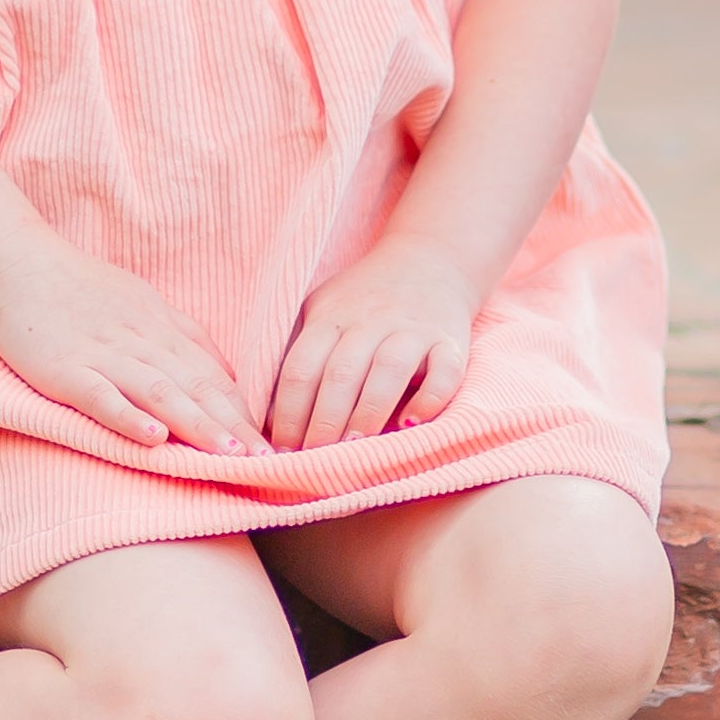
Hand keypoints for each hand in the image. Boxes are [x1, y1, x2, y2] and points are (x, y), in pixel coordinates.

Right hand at [0, 237, 260, 451]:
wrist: (15, 264)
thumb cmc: (78, 288)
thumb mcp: (142, 303)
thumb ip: (182, 337)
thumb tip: (226, 373)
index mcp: (161, 328)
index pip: (212, 374)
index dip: (243, 410)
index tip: (272, 444)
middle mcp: (141, 342)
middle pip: (196, 386)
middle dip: (234, 426)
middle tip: (268, 461)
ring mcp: (103, 355)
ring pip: (160, 392)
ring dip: (197, 424)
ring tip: (228, 456)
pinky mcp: (65, 369)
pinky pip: (100, 395)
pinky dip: (127, 417)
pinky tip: (153, 439)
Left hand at [267, 240, 479, 449]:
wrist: (431, 259)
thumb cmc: (364, 299)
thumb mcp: (321, 310)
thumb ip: (298, 353)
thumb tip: (268, 417)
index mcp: (331, 317)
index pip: (301, 367)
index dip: (287, 412)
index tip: (281, 450)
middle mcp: (371, 321)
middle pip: (341, 373)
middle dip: (324, 422)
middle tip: (314, 460)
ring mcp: (413, 330)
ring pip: (389, 369)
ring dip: (369, 411)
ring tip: (355, 447)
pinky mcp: (451, 341)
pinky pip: (445, 370)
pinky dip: (431, 398)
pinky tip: (413, 423)